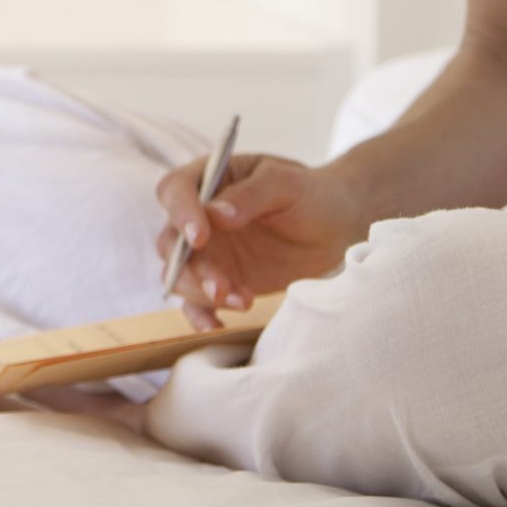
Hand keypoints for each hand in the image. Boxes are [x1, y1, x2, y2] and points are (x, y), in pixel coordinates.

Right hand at [154, 150, 366, 329]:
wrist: (336, 227)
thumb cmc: (310, 193)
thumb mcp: (286, 183)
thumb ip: (251, 194)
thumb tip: (218, 215)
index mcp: (208, 179)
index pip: (175, 191)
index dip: (180, 213)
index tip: (200, 237)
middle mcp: (199, 216)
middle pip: (171, 241)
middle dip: (191, 267)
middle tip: (220, 286)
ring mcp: (209, 252)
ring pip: (180, 275)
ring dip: (201, 292)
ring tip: (243, 300)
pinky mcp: (221, 281)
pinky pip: (197, 302)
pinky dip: (201, 316)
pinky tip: (218, 327)